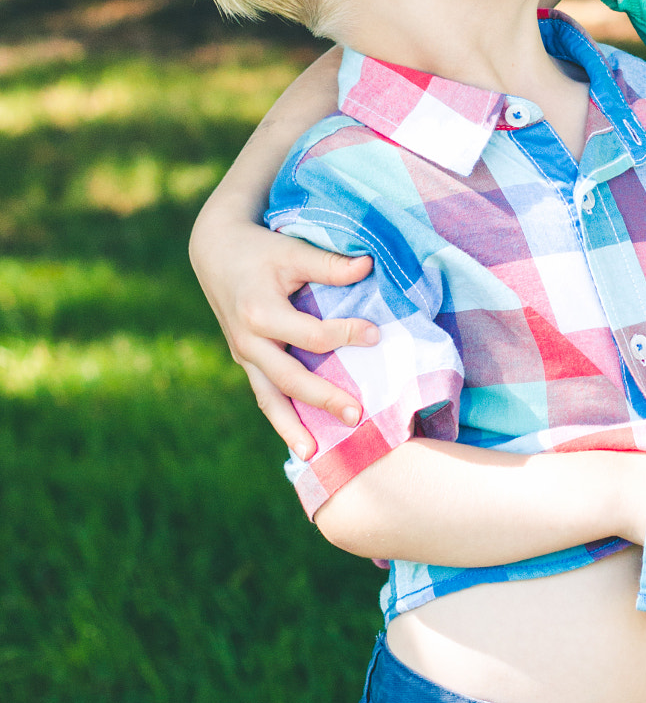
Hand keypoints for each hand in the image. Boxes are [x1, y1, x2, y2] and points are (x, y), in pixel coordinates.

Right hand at [189, 217, 378, 457]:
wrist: (214, 251)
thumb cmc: (259, 249)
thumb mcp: (291, 249)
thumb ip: (328, 264)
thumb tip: (369, 265)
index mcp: (260, 313)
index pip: (310, 335)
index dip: (345, 335)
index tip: (375, 335)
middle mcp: (247, 341)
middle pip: (288, 379)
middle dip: (322, 399)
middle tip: (356, 416)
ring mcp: (243, 354)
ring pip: (268, 398)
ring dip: (290, 428)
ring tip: (312, 454)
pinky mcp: (244, 359)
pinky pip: (264, 393)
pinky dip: (280, 416)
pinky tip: (299, 437)